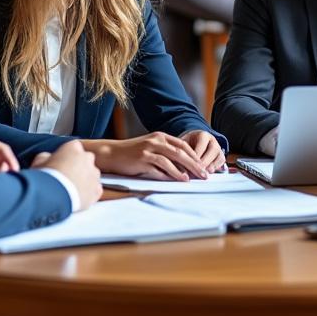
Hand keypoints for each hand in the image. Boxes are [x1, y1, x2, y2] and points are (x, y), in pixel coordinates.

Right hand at [32, 139, 101, 209]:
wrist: (53, 197)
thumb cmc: (45, 179)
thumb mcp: (38, 162)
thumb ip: (45, 156)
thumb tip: (46, 158)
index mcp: (73, 147)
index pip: (72, 147)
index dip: (64, 156)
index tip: (59, 163)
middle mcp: (87, 158)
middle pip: (84, 159)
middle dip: (77, 166)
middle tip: (64, 177)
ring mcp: (94, 174)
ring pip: (91, 175)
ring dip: (83, 180)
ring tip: (69, 189)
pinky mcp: (96, 190)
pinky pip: (95, 189)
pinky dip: (88, 193)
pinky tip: (77, 197)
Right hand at [87, 132, 210, 180]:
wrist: (111, 153)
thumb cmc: (132, 153)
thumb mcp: (150, 149)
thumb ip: (165, 155)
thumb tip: (183, 168)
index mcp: (160, 136)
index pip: (183, 145)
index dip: (195, 155)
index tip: (204, 165)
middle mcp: (156, 141)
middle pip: (181, 151)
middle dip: (195, 163)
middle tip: (205, 174)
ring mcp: (149, 150)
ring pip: (172, 159)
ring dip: (185, 169)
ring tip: (194, 178)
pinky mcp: (142, 159)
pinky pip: (160, 167)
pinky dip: (171, 174)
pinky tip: (179, 179)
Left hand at [180, 130, 226, 172]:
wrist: (194, 141)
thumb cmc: (187, 143)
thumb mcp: (182, 143)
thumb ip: (181, 150)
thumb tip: (177, 161)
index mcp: (203, 135)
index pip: (201, 144)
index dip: (197, 155)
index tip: (190, 164)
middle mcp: (213, 140)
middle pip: (213, 150)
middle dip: (205, 161)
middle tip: (198, 170)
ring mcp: (218, 148)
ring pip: (219, 156)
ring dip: (212, 165)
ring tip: (205, 174)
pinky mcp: (220, 156)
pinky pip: (221, 162)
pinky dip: (216, 168)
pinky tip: (209, 173)